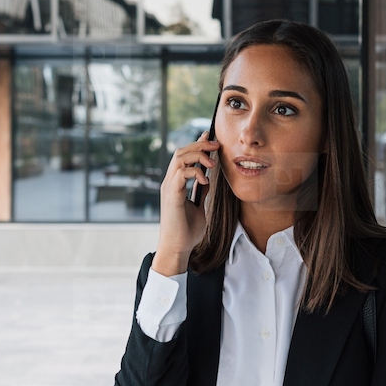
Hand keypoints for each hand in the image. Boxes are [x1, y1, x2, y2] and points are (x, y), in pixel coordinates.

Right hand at [153, 131, 217, 276]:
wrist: (177, 248)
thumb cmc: (187, 232)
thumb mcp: (198, 208)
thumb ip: (200, 193)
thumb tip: (206, 180)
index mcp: (175, 184)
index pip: (184, 157)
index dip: (196, 144)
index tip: (210, 137)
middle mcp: (170, 182)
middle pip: (181, 152)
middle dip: (199, 145)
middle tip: (216, 145)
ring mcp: (169, 188)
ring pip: (179, 158)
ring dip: (198, 155)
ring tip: (212, 161)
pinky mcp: (172, 195)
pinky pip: (181, 174)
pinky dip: (195, 172)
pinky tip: (205, 179)